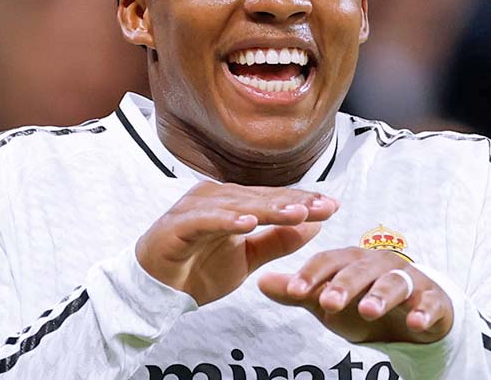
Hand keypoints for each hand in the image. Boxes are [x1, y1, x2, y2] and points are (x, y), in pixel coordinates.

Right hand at [136, 182, 337, 305]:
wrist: (157, 292)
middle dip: (294, 202)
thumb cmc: (199, 269)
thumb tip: (314, 226)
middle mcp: (216, 198)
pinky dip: (227, 220)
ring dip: (267, 209)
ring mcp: (195, 208)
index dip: (303, 201)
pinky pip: (206, 220)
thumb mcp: (248, 259)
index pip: (273, 199)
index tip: (333, 206)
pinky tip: (249, 223)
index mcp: (233, 202)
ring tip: (296, 214)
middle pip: (260, 198)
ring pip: (238, 205)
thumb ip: (277, 242)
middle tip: (323, 207)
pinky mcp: (178, 225)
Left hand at [258, 248, 452, 343]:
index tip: (293, 290)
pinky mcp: (433, 298)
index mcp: (352, 260)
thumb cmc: (365, 303)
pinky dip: (424, 311)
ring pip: (393, 283)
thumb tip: (260, 282)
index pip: (329, 261)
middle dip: (343, 285)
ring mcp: (409, 279)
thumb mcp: (329, 303)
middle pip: (359, 270)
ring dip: (380, 295)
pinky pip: (430, 302)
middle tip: (327, 302)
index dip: (311, 274)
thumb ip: (300, 293)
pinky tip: (416, 322)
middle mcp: (380, 264)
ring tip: (368, 310)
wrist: (412, 320)